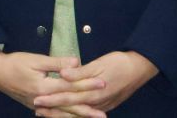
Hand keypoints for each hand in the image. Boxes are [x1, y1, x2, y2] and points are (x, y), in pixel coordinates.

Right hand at [0, 47, 96, 112]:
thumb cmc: (15, 63)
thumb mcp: (36, 59)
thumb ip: (57, 62)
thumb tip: (77, 62)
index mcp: (44, 87)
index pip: (70, 86)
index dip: (87, 85)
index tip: (102, 83)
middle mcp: (43, 100)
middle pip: (68, 105)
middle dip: (87, 109)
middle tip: (103, 114)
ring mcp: (38, 106)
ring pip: (61, 114)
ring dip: (77, 117)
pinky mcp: (35, 106)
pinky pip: (52, 115)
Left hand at [32, 51, 157, 116]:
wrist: (140, 69)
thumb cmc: (119, 64)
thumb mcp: (99, 64)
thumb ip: (80, 72)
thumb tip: (62, 74)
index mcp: (92, 93)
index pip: (67, 97)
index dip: (51, 99)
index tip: (36, 100)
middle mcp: (96, 103)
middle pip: (70, 109)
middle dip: (53, 110)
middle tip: (37, 110)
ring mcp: (101, 106)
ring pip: (78, 113)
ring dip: (62, 114)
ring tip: (46, 113)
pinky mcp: (105, 105)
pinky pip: (86, 113)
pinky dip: (75, 113)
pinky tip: (68, 113)